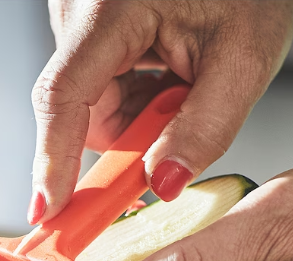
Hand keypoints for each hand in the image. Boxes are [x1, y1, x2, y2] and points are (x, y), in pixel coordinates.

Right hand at [27, 0, 292, 223]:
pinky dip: (130, 104)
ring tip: (177, 85)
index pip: (64, 96)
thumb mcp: (244, 57)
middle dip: (125, 137)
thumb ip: (206, 127)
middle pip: (77, 113)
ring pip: (88, 110)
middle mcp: (81, 13)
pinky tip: (161, 77)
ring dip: (132, 120)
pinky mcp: (85, 35)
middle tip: (173, 124)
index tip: (49, 209)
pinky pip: (95, 96)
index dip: (53, 161)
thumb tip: (162, 184)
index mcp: (112, 8)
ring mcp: (79, 24)